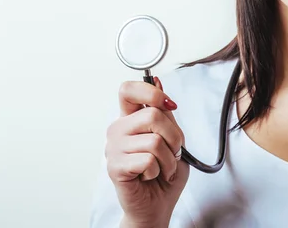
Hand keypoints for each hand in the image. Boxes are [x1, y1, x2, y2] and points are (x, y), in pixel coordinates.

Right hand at [105, 77, 189, 227]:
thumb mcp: (172, 138)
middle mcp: (118, 129)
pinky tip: (151, 176)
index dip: (151, 91)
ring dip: (169, 158)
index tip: (168, 104)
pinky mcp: (115, 167)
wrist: (157, 206)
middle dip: (174, 136)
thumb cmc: (164, 173)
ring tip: (162, 167)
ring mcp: (113, 148)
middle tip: (172, 152)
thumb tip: (158, 81)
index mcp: (130, 118)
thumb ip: (165, 114)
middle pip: (152, 114)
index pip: (128, 89)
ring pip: (154, 140)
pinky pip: (148, 159)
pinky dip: (159, 170)